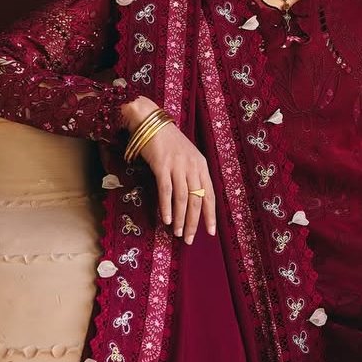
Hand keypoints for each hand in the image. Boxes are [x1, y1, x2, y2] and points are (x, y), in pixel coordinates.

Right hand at [120, 99, 215, 243]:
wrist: (151, 122)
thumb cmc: (168, 141)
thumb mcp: (186, 156)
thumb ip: (191, 175)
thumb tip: (191, 200)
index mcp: (201, 165)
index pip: (210, 194)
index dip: (210, 214)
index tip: (210, 232)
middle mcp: (192, 166)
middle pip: (197, 199)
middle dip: (194, 222)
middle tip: (190, 239)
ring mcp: (177, 165)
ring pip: (183, 198)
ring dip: (181, 218)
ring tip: (178, 233)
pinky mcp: (162, 165)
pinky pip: (166, 190)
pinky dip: (167, 206)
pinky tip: (166, 219)